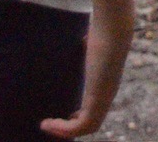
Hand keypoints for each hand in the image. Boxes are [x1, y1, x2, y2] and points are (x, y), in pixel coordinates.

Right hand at [40, 12, 129, 136]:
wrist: (113, 26)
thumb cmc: (101, 28)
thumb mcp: (90, 43)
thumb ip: (85, 44)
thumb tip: (79, 36)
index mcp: (106, 83)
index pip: (94, 109)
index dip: (78, 117)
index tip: (61, 116)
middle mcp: (108, 93)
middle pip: (92, 123)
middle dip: (70, 128)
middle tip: (48, 126)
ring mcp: (105, 97)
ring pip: (88, 127)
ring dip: (64, 131)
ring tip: (44, 125)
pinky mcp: (99, 98)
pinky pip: (83, 125)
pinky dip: (64, 129)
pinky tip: (47, 123)